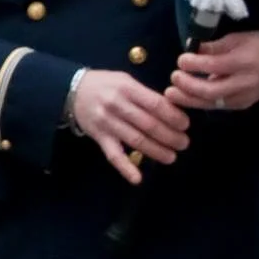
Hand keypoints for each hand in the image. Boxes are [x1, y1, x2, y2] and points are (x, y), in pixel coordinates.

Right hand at [69, 68, 190, 179]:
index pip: (155, 104)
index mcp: (127, 88)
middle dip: (170, 136)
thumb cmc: (105, 84)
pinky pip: (113, 155)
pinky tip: (137, 178)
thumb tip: (173, 110)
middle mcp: (117, 105)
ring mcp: (107, 123)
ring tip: (172, 157)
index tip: (185, 124)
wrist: (73, 90)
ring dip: (156, 151)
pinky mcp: (99, 137)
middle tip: (184, 143)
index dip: (173, 116)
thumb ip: (146, 94)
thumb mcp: (125, 80)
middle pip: (148, 124)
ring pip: (136, 140)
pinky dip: (125, 168)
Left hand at [168, 30, 258, 113]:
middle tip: (173, 78)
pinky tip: (187, 97)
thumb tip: (191, 51)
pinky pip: (218, 106)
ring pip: (213, 102)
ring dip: (189, 99)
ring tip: (172, 94)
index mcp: (244, 62)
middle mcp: (245, 82)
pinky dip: (201, 102)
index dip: (195, 64)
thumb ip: (214, 47)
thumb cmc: (258, 45)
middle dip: (189, 86)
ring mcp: (244, 97)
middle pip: (212, 90)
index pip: (215, 66)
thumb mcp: (237, 38)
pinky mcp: (242, 105)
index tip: (181, 60)